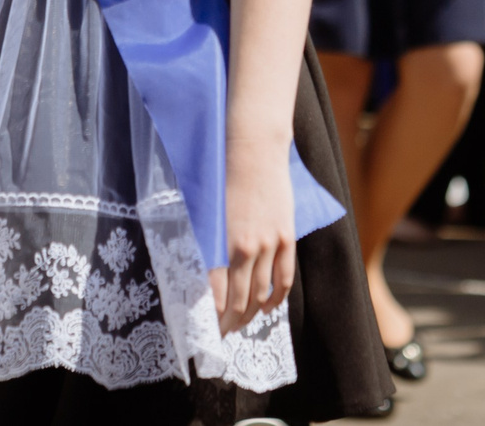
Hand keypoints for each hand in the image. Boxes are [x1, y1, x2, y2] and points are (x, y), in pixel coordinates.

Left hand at [213, 133, 297, 333]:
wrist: (253, 151)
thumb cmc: (221, 177)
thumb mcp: (204, 213)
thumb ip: (204, 245)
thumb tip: (198, 274)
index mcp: (220, 245)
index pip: (216, 296)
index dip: (213, 318)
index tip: (207, 328)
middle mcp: (245, 250)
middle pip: (239, 301)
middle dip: (229, 323)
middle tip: (222, 333)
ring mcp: (269, 245)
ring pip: (261, 294)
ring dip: (251, 314)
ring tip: (241, 324)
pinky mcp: (285, 237)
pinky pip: (284, 278)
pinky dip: (276, 298)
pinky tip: (268, 308)